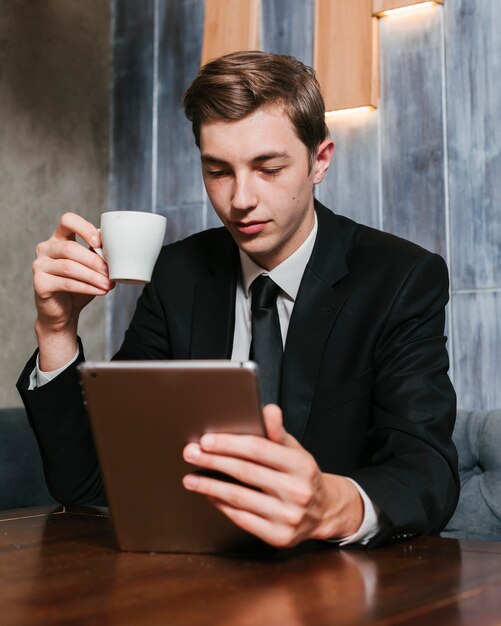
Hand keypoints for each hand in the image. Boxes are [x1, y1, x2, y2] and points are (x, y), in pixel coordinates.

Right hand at [33, 212, 112, 369]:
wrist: (64, 312)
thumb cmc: (79, 285)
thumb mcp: (92, 266)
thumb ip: (99, 253)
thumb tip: (118, 244)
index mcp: (58, 238)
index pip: (67, 220)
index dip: (84, 228)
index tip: (100, 242)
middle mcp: (45, 248)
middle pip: (70, 248)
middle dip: (94, 261)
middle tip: (111, 272)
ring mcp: (39, 265)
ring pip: (69, 267)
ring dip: (93, 276)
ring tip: (109, 284)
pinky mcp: (40, 283)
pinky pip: (66, 283)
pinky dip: (86, 287)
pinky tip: (100, 291)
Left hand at [182, 404, 363, 546]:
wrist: (325, 511)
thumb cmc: (302, 475)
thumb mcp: (295, 450)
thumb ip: (277, 432)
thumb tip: (268, 409)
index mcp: (301, 465)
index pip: (258, 449)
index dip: (229, 444)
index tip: (206, 440)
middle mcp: (297, 491)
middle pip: (245, 472)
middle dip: (213, 462)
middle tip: (190, 454)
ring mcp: (288, 516)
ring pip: (239, 498)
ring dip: (210, 487)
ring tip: (190, 478)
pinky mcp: (279, 537)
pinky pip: (242, 518)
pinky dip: (221, 505)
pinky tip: (209, 495)